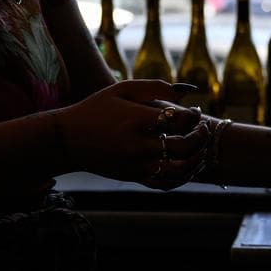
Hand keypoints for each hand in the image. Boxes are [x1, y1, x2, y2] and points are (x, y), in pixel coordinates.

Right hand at [53, 80, 208, 188]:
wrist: (68, 140)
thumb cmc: (96, 109)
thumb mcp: (121, 89)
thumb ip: (154, 86)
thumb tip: (186, 91)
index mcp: (136, 120)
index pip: (179, 121)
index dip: (194, 116)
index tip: (195, 111)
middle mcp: (137, 145)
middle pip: (184, 147)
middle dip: (201, 137)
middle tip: (202, 128)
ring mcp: (136, 165)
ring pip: (179, 170)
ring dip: (196, 159)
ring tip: (198, 147)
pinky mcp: (134, 177)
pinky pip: (166, 183)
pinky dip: (182, 176)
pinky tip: (185, 162)